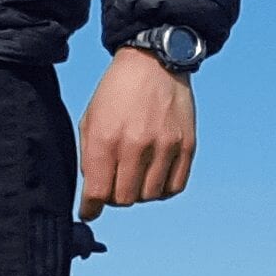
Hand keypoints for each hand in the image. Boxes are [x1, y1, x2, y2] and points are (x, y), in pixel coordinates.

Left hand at [78, 49, 196, 218]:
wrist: (153, 63)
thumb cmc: (116, 92)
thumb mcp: (90, 120)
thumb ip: (89, 158)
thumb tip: (92, 194)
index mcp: (106, 138)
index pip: (97, 192)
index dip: (90, 208)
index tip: (89, 212)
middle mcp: (137, 145)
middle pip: (124, 199)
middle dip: (114, 197)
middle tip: (113, 184)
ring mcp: (165, 146)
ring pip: (149, 196)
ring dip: (138, 193)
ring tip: (134, 176)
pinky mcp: (186, 146)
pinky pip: (174, 187)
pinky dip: (161, 189)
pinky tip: (153, 176)